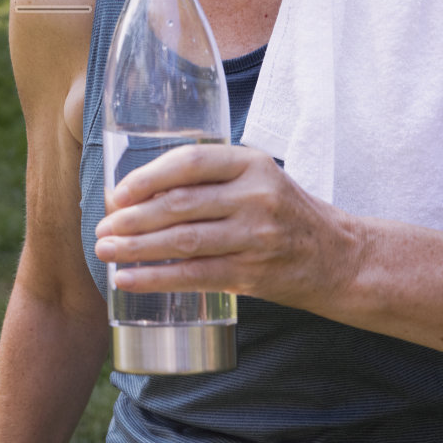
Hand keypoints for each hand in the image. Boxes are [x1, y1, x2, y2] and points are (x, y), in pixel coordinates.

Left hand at [93, 144, 362, 310]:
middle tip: (102, 228)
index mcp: (251, 163)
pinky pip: (195, 276)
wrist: (340, 257)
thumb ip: (210, 178)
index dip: (147, 177)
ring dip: (136, 248)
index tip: (117, 194)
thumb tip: (139, 192)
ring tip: (105, 252)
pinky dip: (156, 278)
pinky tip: (129, 279)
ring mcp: (256, 236)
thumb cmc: (284, 213)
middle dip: (132, 218)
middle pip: (180, 204)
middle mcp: (254, 196)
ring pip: (183, 241)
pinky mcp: (253, 273)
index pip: (189, 163)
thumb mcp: (257, 179)